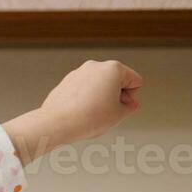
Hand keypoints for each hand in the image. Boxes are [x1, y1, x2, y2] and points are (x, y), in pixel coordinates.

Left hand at [3, 60, 143, 164]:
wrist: (55, 124)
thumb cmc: (86, 119)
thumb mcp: (119, 115)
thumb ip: (130, 107)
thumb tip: (130, 105)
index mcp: (113, 68)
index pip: (135, 82)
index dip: (131, 99)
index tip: (119, 108)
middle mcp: (95, 66)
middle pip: (117, 81)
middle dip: (116, 96)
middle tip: (107, 112)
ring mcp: (78, 73)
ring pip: (98, 86)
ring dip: (100, 98)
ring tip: (92, 114)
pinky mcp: (65, 82)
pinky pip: (83, 90)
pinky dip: (85, 99)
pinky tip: (80, 112)